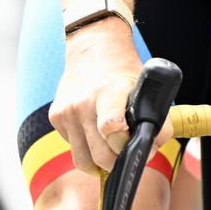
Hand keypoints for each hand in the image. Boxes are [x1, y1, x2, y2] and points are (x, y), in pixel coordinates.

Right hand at [50, 22, 147, 174]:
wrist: (93, 46)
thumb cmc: (123, 70)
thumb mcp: (144, 88)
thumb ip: (155, 119)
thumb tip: (151, 150)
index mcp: (109, 93)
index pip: (112, 128)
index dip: (125, 145)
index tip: (136, 146)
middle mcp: (83, 103)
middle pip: (99, 156)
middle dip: (117, 163)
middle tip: (126, 155)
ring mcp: (67, 111)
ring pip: (82, 160)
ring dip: (99, 162)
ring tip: (111, 150)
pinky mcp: (56, 116)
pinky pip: (72, 147)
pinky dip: (86, 146)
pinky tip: (95, 130)